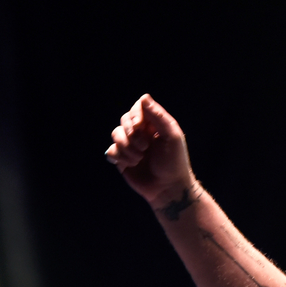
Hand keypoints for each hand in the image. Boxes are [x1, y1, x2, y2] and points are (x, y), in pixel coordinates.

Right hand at [105, 94, 195, 209]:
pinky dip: (119, 157)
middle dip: (132, 134)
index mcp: (154, 124)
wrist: (168, 189)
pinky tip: (131, 164)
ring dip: (127, 148)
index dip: (135, 116)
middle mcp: (141, 132)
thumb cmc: (174, 163)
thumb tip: (144, 97)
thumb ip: (159, 117)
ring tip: (140, 159)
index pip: (138, 107)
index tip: (140, 127)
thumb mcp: (172, 137)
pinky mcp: (122, 159)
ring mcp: (131, 145)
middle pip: (124, 120)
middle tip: (145, 148)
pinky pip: (111, 150)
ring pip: (115, 134)